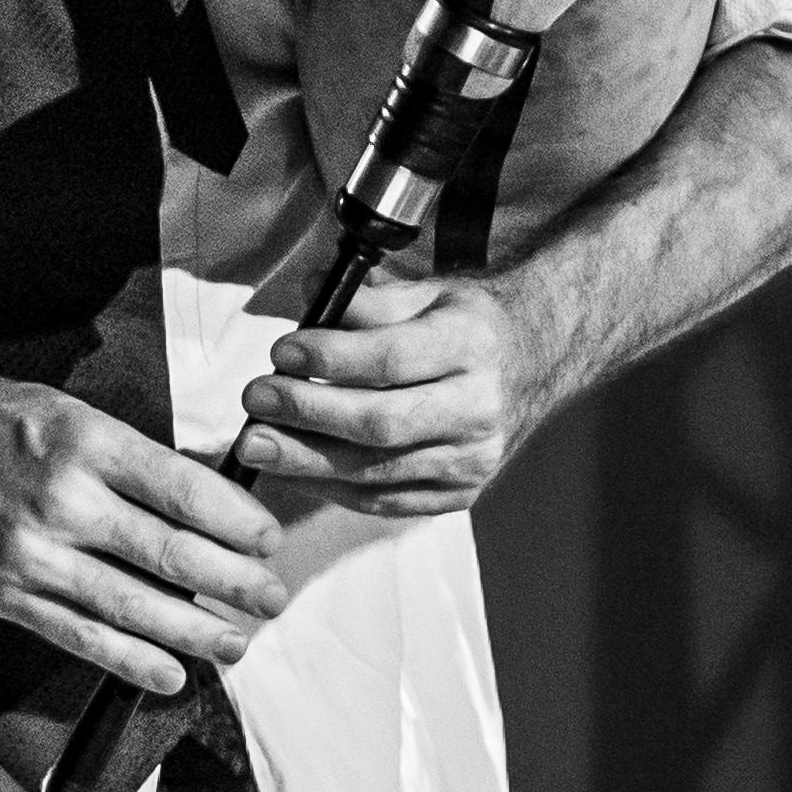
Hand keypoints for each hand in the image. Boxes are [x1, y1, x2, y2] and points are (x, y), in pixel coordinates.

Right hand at [0, 364, 287, 694]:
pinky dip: (132, 659)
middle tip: (274, 597)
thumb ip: (120, 451)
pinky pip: (80, 636)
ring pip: (133, 605)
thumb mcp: (56, 407)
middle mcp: (62, 497)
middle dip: (235, 582)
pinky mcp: (2, 593)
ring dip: (197, 631)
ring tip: (238, 642)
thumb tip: (195, 487)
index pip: (183, 486)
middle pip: (171, 552)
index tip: (268, 538)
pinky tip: (170, 672)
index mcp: (83, 437)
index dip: (236, 521)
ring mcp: (30, 551)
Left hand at [231, 273, 551, 517]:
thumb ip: (368, 297)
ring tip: (258, 444)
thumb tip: (306, 293)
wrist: (535, 360)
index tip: (282, 352)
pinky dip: (336, 488)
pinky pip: (387, 500)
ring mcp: (473, 460)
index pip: (392, 359)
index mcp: (474, 345)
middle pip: (381, 424)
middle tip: (256, 402)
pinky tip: (297, 469)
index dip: (331, 360)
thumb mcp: (429, 291)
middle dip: (309, 415)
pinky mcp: (461, 494)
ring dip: (308, 460)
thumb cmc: (470, 322)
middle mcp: (479, 409)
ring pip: (378, 471)